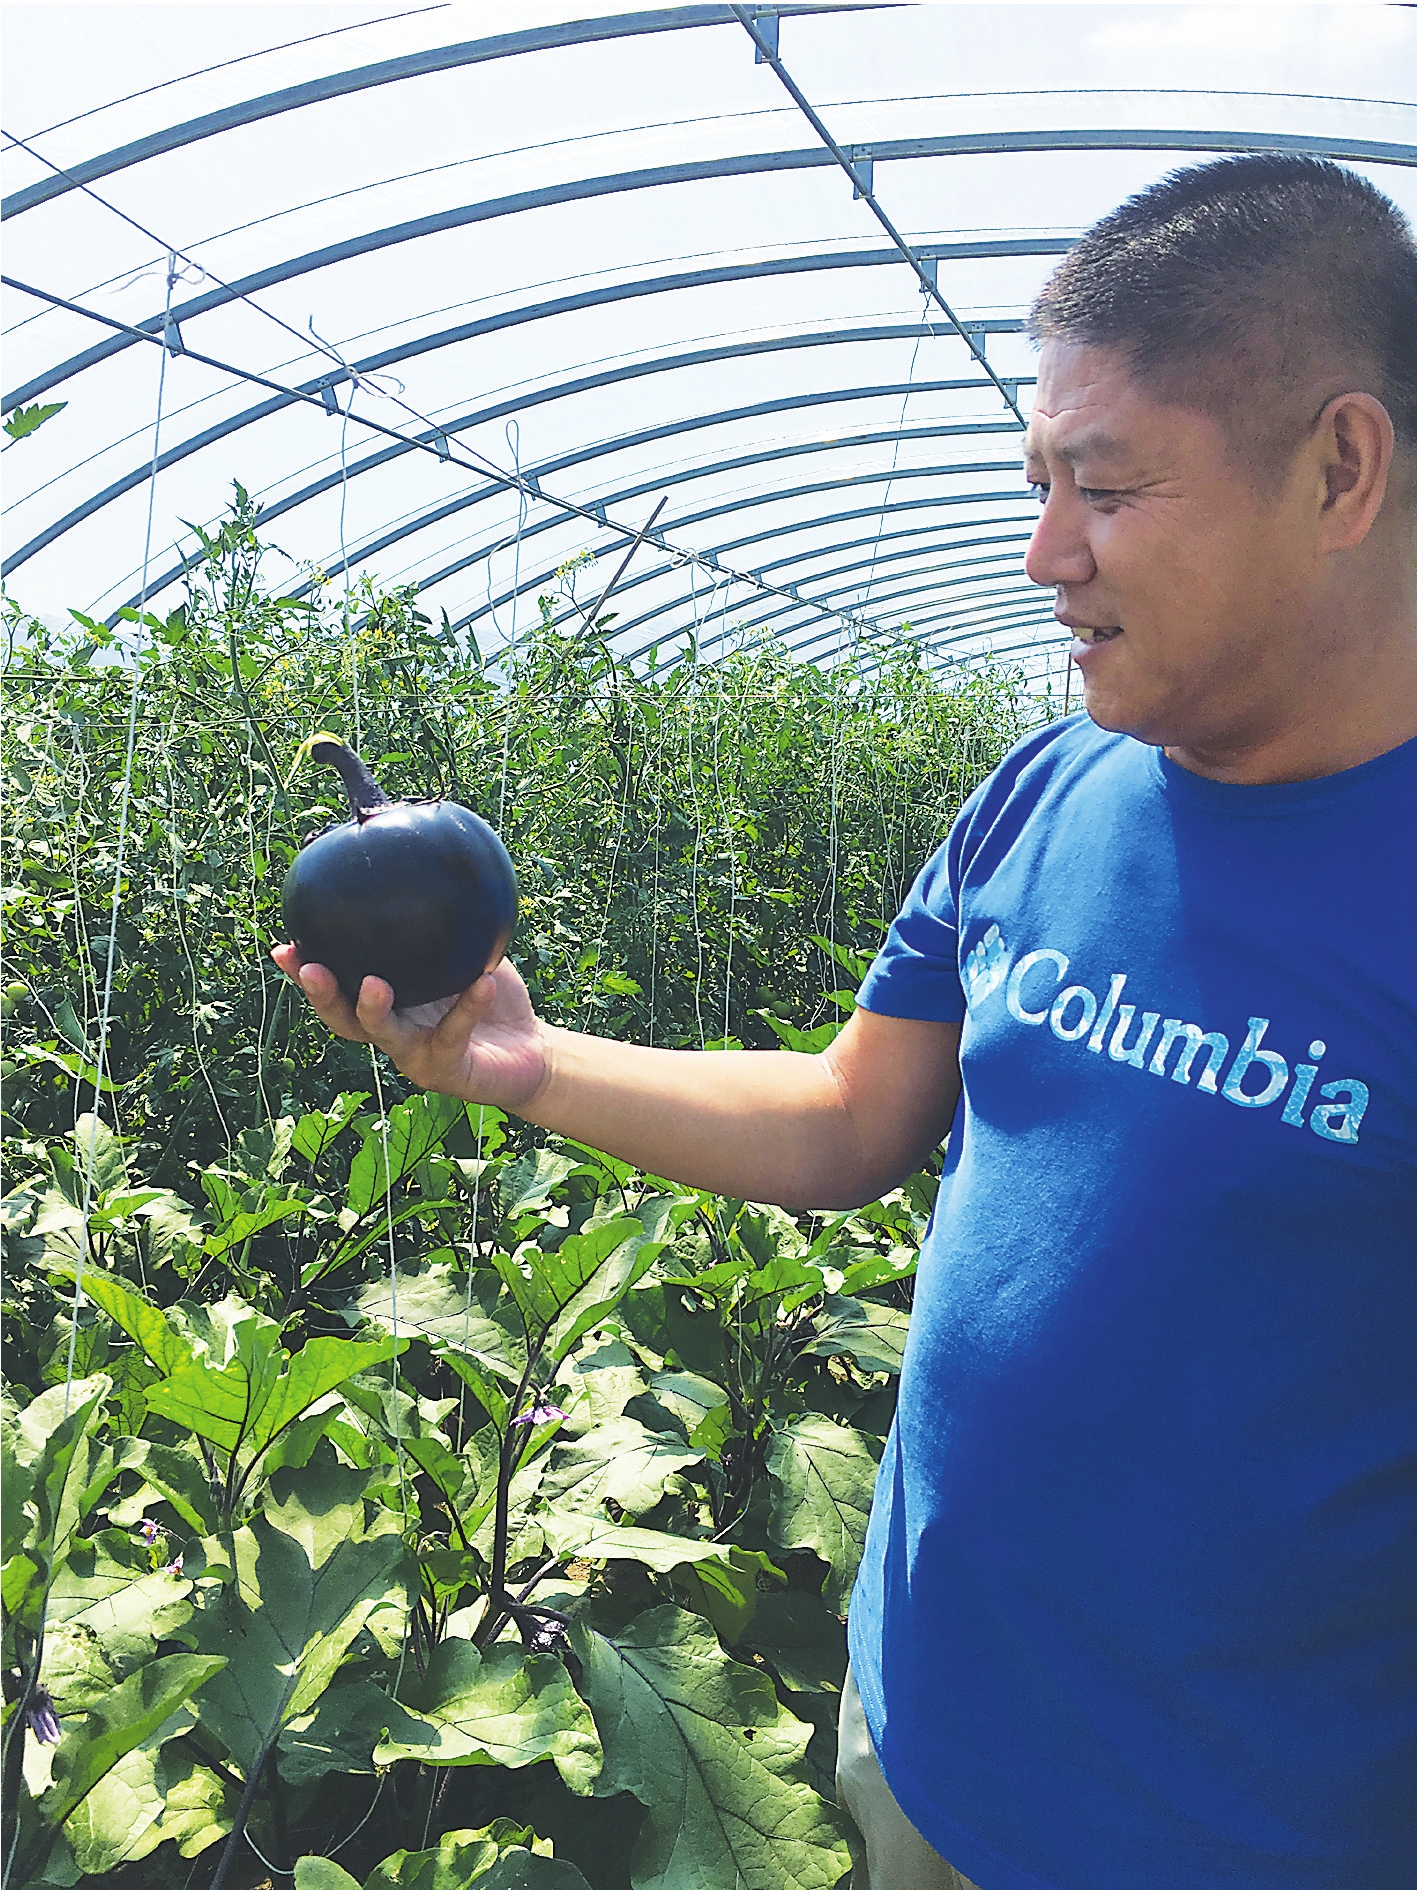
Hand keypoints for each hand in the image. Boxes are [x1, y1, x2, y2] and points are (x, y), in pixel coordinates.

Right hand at [270, 944, 550, 1111]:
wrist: (532, 1052)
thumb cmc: (491, 997)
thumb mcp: (467, 952)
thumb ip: (447, 920)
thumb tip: (438, 856)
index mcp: (389, 1003)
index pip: (338, 989)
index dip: (305, 974)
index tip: (283, 948)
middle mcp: (394, 1031)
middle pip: (344, 1019)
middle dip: (322, 996)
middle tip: (311, 969)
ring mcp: (417, 1054)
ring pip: (384, 1035)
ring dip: (373, 1010)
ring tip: (373, 984)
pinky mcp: (449, 1069)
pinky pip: (454, 1033)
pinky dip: (468, 1008)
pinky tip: (483, 982)